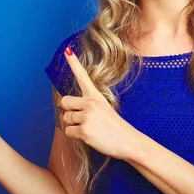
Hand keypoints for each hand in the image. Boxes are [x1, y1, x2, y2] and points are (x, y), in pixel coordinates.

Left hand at [60, 46, 139, 160]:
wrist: (128, 141)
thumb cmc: (115, 127)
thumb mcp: (104, 109)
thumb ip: (87, 106)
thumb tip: (66, 109)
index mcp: (96, 96)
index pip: (83, 76)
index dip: (74, 63)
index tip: (67, 51)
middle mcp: (91, 103)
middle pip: (64, 102)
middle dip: (68, 111)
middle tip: (82, 119)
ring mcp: (87, 116)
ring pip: (65, 119)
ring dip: (73, 126)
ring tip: (90, 129)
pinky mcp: (84, 130)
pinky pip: (68, 132)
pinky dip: (76, 136)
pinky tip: (89, 136)